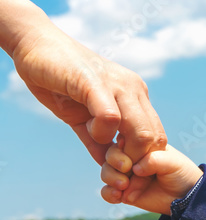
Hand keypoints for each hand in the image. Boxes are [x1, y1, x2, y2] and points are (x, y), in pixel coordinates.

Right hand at [10, 23, 166, 169]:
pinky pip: (112, 118)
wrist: (34, 44)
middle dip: (137, 164)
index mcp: (135, 98)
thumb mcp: (82, 118)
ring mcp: (118, 85)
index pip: (156, 136)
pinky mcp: (95, 83)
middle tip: (117, 173)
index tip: (125, 175)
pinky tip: (90, 131)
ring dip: (123, 154)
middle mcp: (133, 90)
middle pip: (154, 138)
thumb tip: (107, 165)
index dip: (144, 161)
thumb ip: (97, 140)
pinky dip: (103, 134)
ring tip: (106, 156)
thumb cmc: (58, 80)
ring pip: (140, 131)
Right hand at [102, 143, 202, 215]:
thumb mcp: (172, 163)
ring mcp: (125, 175)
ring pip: (106, 172)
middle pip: (110, 155)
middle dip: (115, 163)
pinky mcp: (124, 192)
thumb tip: (134, 168)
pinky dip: (109, 194)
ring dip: (111, 178)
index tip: (134, 157)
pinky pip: (107, 192)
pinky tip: (119, 196)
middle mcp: (130, 159)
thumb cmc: (181, 174)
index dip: (123, 148)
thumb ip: (153, 160)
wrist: (186, 198)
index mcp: (141, 145)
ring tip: (125, 186)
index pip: (122, 140)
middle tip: (127, 170)